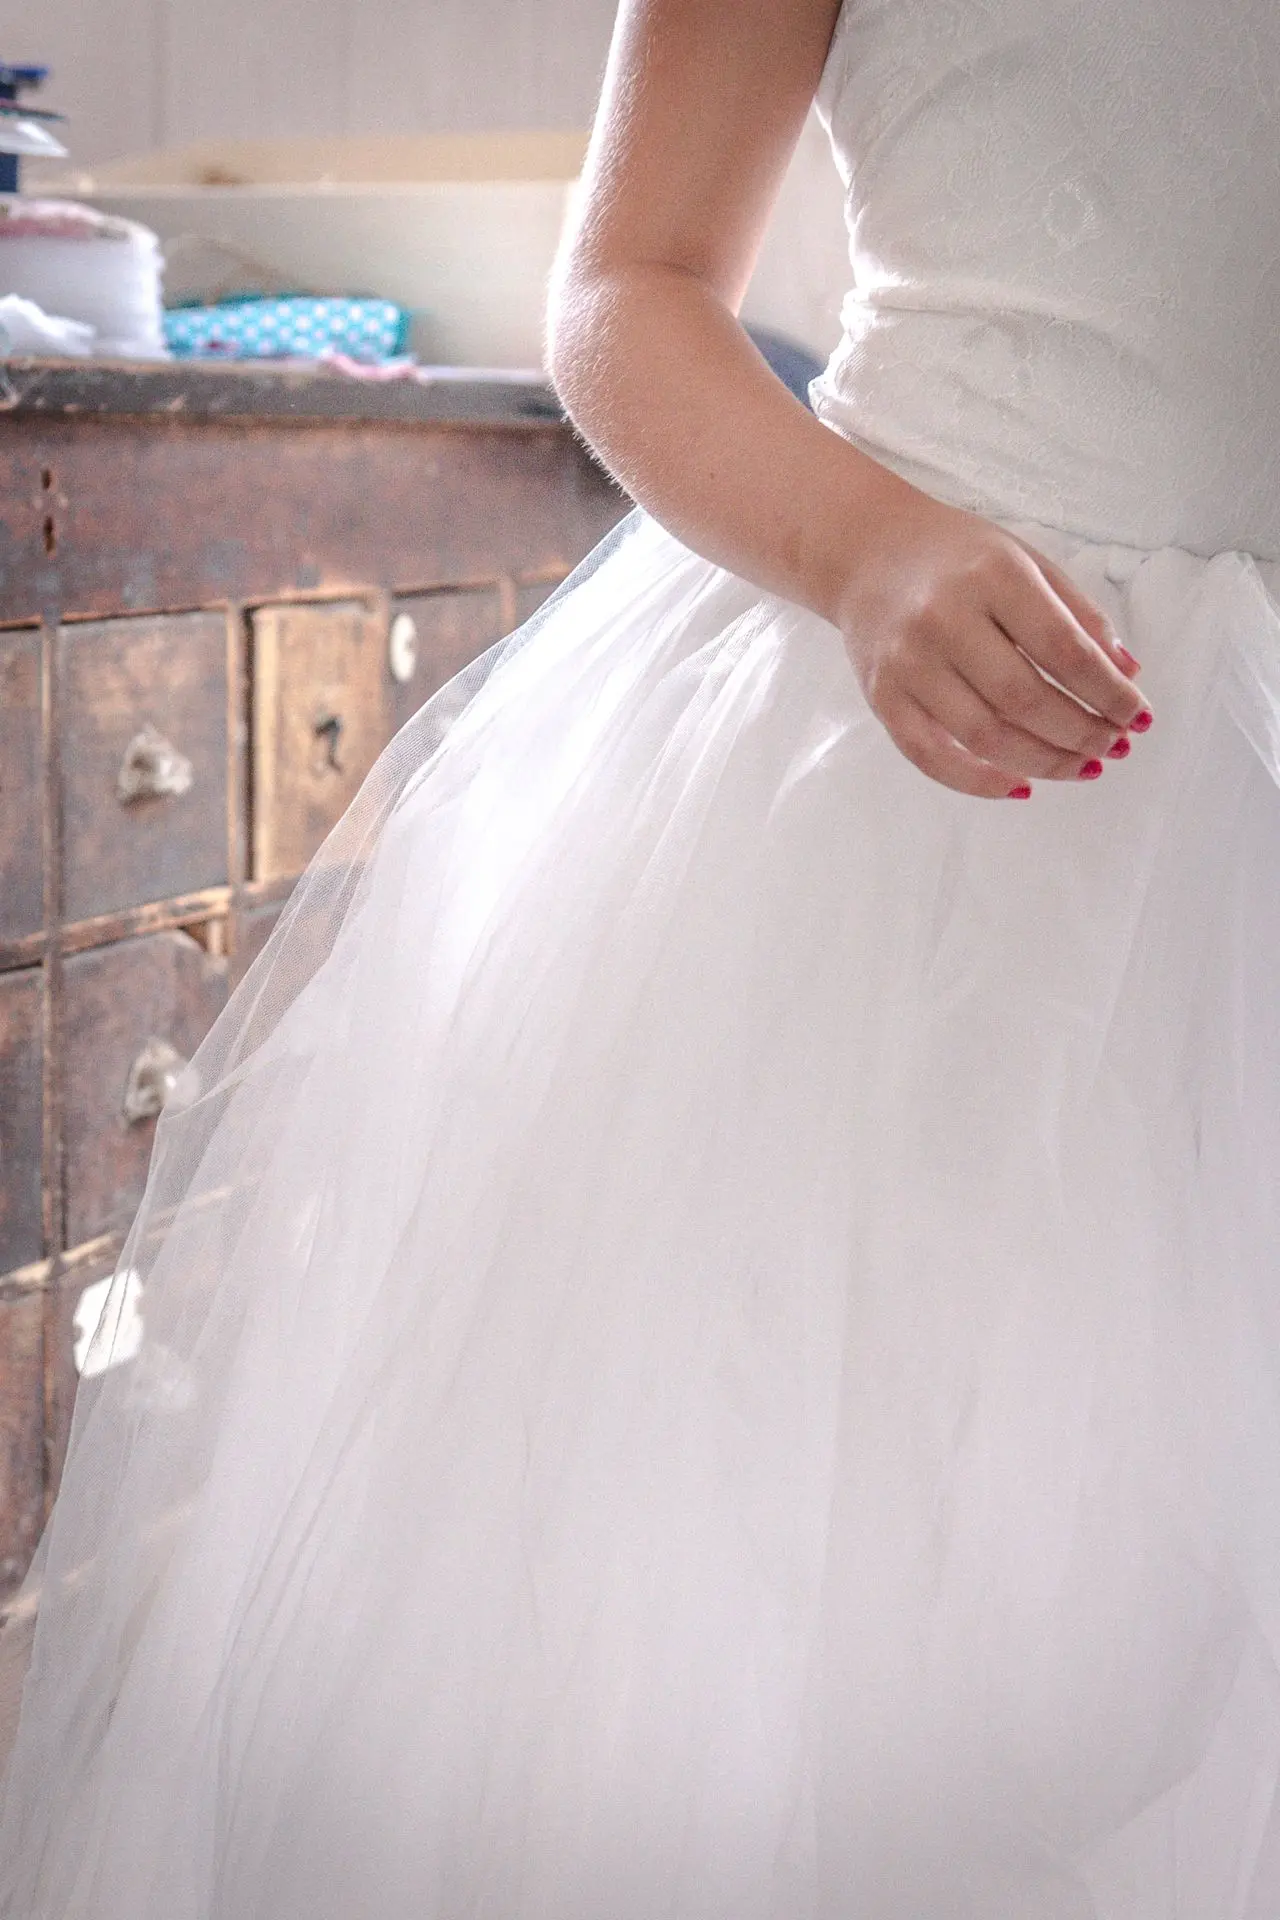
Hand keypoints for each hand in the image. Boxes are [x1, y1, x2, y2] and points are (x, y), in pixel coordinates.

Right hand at [833, 490, 1150, 797]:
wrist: (866, 551)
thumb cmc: (957, 556)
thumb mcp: (1026, 562)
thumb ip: (1079, 615)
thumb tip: (1126, 677)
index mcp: (992, 576)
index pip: (1064, 650)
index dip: (1108, 693)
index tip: (1137, 717)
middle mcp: (944, 618)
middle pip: (1027, 700)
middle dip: (1082, 734)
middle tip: (1113, 748)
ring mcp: (907, 663)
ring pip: (985, 736)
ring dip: (1044, 762)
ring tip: (1082, 767)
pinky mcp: (882, 697)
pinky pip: (932, 756)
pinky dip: (979, 782)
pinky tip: (1021, 787)